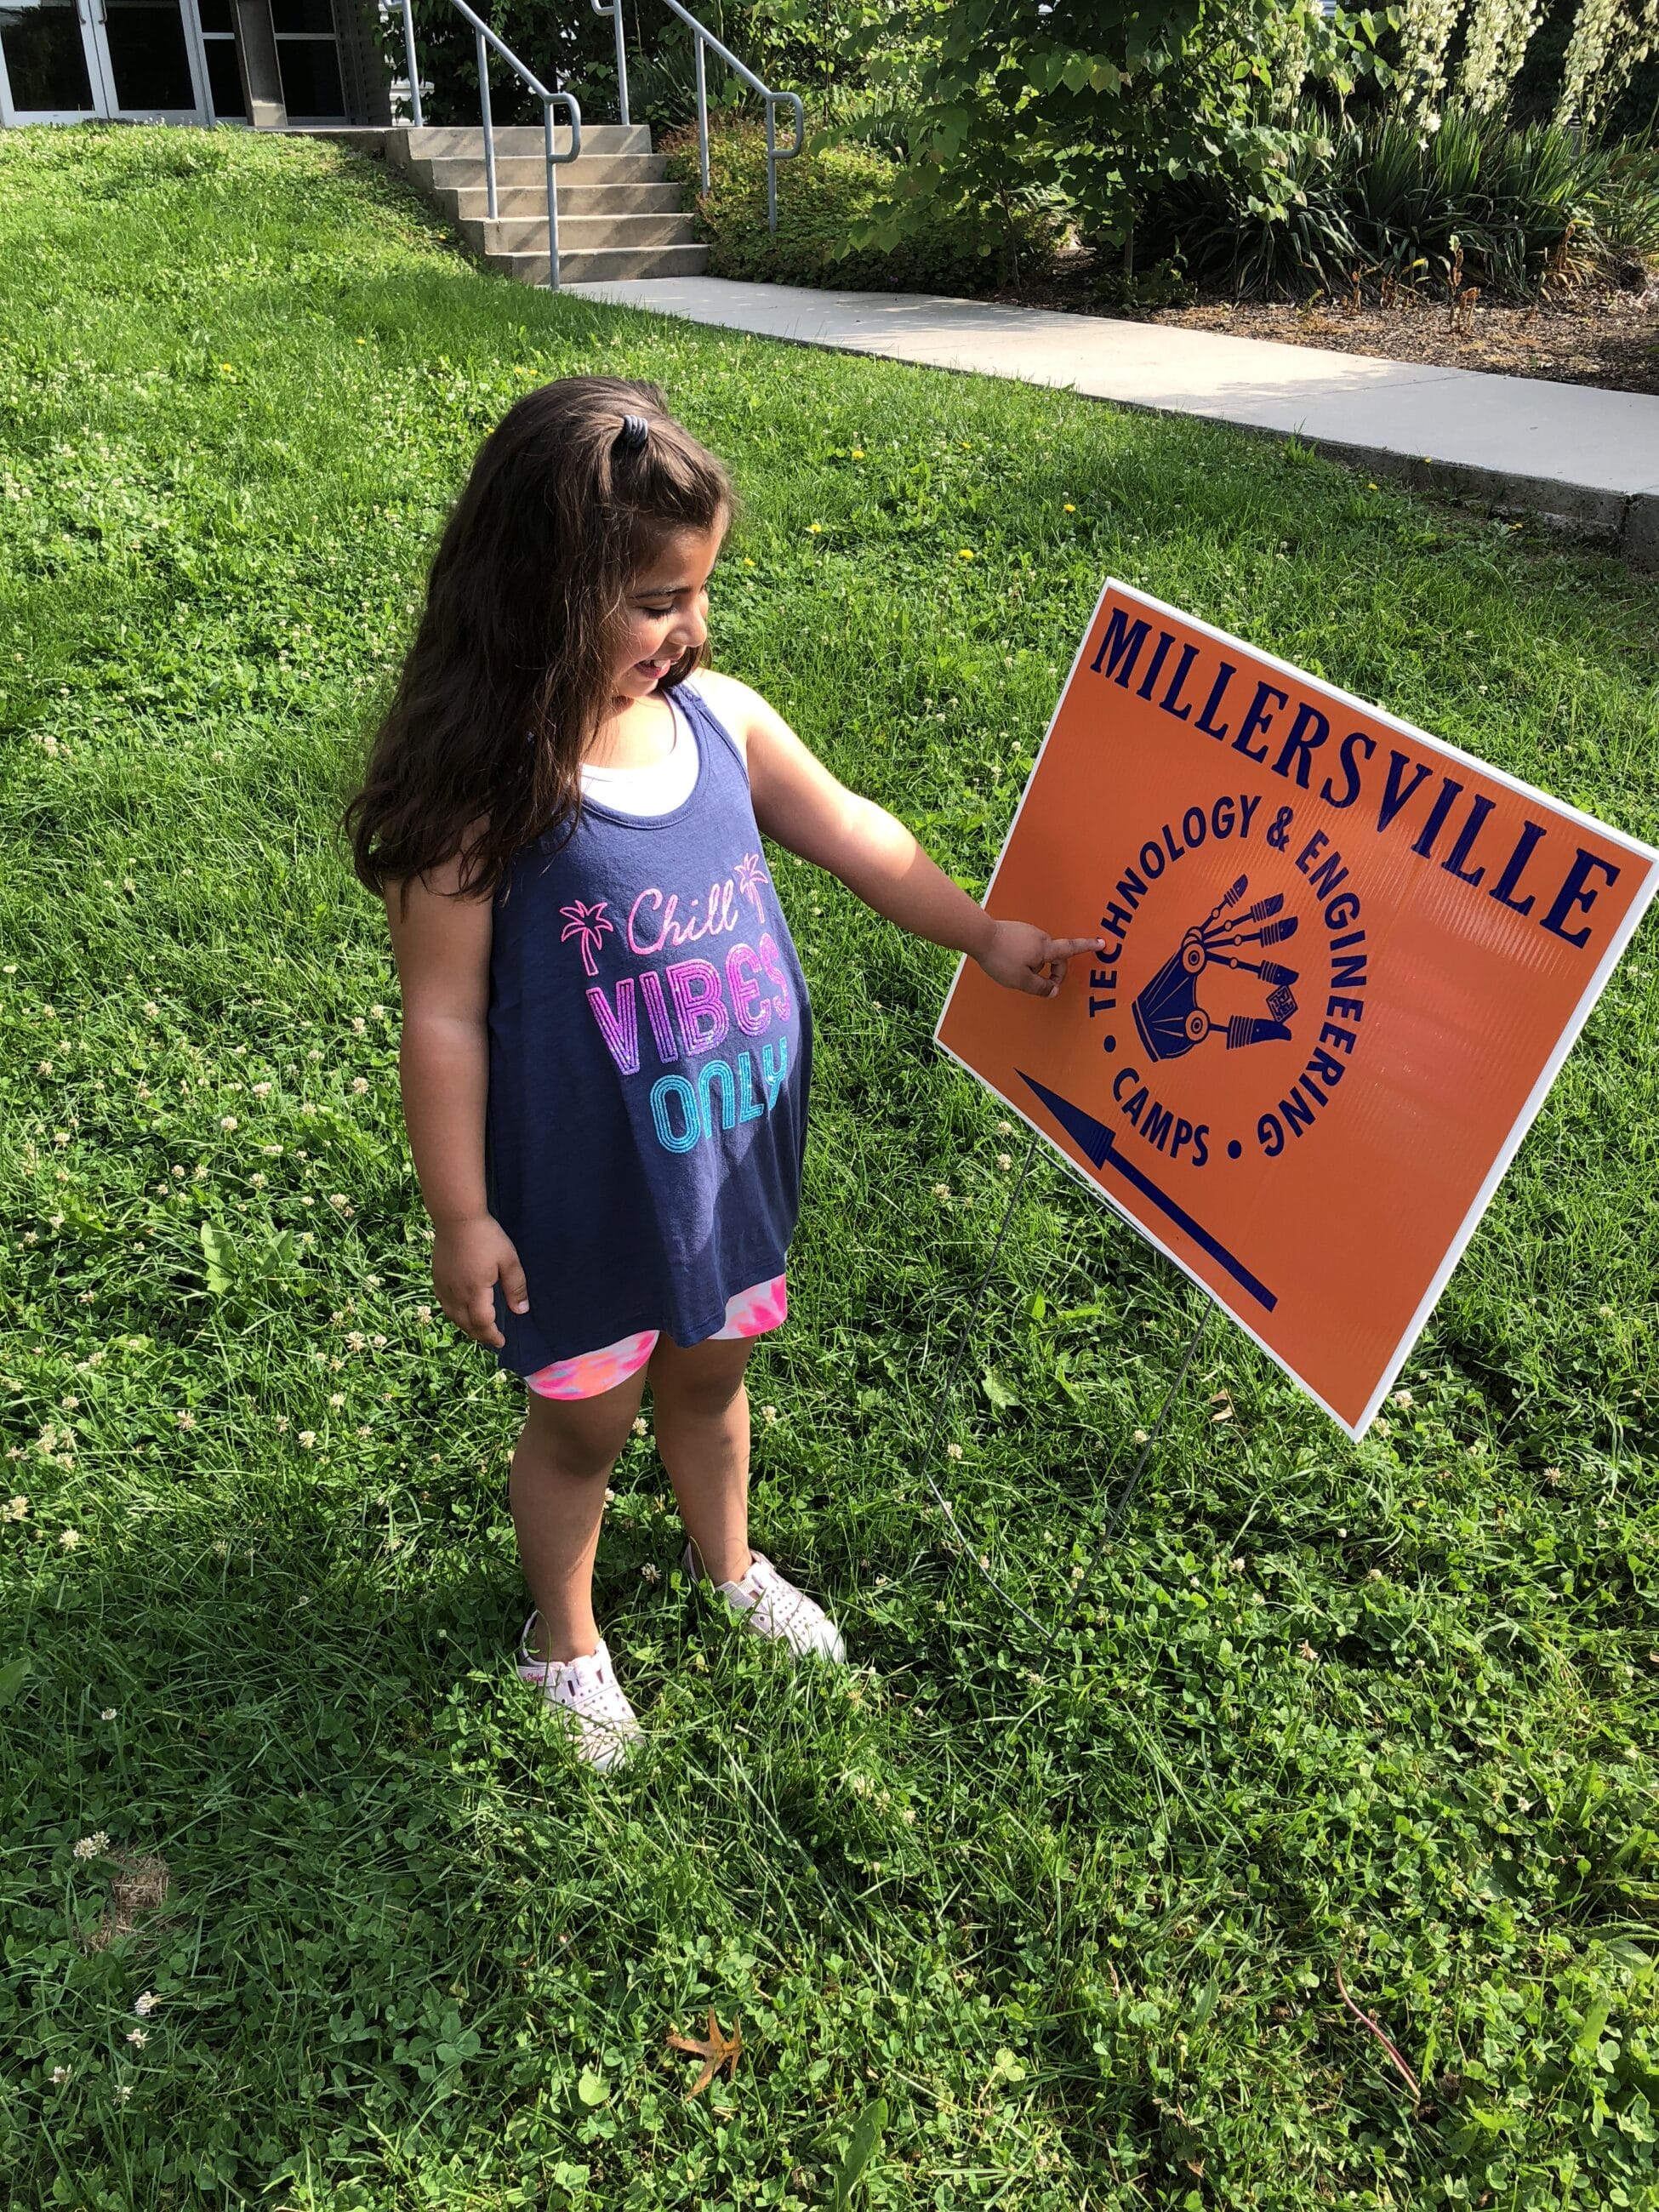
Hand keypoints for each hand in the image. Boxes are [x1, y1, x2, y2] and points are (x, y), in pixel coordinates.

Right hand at [432, 1213, 528, 1348]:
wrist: (457, 1218)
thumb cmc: (486, 1236)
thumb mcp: (508, 1260)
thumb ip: (515, 1287)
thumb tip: (520, 1311)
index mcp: (475, 1291)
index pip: (482, 1324)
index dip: (492, 1336)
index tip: (501, 1342)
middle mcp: (456, 1293)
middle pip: (466, 1324)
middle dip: (479, 1335)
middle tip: (491, 1339)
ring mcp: (444, 1285)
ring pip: (452, 1316)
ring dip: (465, 1326)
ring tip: (477, 1329)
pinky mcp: (437, 1277)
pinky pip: (443, 1303)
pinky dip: (452, 1313)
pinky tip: (458, 1309)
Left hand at [974, 919, 1101, 998]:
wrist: (979, 935)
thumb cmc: (1001, 958)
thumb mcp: (1021, 980)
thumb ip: (1040, 988)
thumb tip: (1054, 991)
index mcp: (1045, 948)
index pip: (1071, 949)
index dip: (1088, 947)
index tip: (1101, 943)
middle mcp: (1040, 936)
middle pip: (1054, 956)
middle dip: (1050, 971)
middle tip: (1036, 984)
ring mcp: (1027, 931)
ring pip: (1039, 953)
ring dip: (1034, 965)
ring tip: (1014, 971)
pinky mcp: (1016, 930)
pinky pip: (1027, 947)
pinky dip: (1024, 956)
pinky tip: (1007, 961)